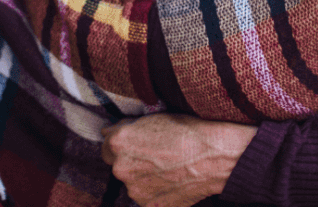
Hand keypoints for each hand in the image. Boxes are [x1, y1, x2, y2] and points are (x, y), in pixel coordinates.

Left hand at [101, 113, 255, 206]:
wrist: (212, 157)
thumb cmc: (185, 132)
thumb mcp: (152, 118)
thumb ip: (125, 128)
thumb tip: (108, 133)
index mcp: (119, 143)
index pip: (106, 146)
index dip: (120, 144)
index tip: (133, 144)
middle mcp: (121, 169)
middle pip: (118, 166)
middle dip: (131, 161)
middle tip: (154, 155)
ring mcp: (135, 191)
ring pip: (133, 183)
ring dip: (143, 177)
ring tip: (167, 167)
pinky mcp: (150, 206)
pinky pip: (147, 197)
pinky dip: (155, 191)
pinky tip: (171, 180)